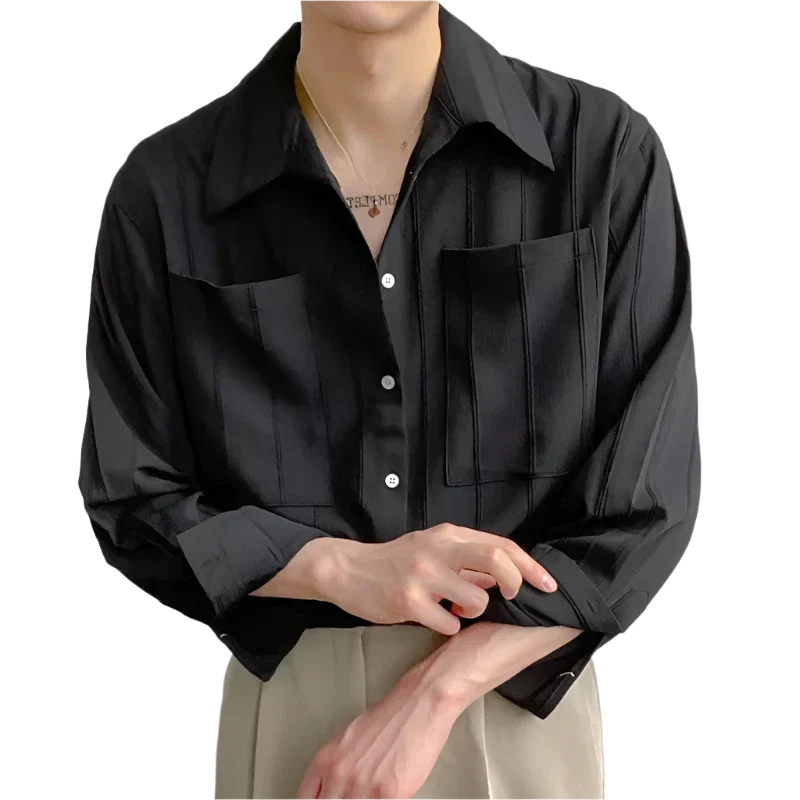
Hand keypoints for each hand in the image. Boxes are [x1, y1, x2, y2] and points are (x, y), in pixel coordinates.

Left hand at [293, 665, 460, 799]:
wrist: (417, 705)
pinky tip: (384, 797)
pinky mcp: (386, 796)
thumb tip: (331, 793)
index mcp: (325, 760)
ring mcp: (360, 787)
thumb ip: (334, 770)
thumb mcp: (348, 741)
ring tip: (371, 795)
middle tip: (354, 798)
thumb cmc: (388, 720)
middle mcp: (338, 774)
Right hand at [315, 522, 556, 635]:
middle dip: (517, 583)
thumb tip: (504, 575)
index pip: (501, 545)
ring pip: (476, 600)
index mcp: (448, 535)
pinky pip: (449, 624)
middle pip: (497, 560)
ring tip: (457, 610)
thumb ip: (466, 558)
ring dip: (475, 612)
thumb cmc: (396, 561)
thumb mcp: (433, 549)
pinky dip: (449, 626)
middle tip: (514, 598)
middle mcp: (438, 550)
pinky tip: (435, 619)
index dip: (530, 566)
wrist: (348, 569)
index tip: (548, 585)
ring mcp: (423, 576)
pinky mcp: (408, 601)